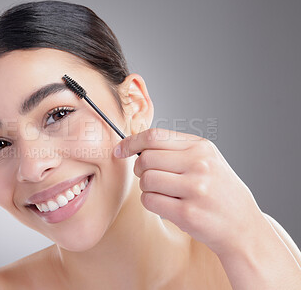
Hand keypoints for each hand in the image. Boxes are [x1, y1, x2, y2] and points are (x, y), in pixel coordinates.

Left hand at [113, 128, 266, 254]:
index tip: (119, 150)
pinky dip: (151, 203)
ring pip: (145, 181)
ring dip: (147, 188)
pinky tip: (167, 206)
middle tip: (151, 178)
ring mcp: (195, 188)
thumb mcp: (206, 160)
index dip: (131, 142)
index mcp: (201, 147)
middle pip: (145, 159)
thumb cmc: (219, 192)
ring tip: (164, 193)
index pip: (154, 136)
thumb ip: (175, 149)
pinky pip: (149, 201)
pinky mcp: (187, 212)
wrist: (243, 226)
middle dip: (140, 170)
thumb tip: (135, 144)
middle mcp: (199, 164)